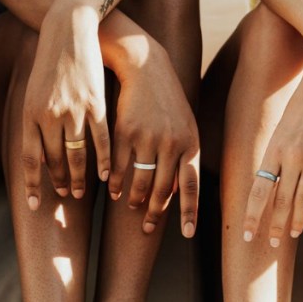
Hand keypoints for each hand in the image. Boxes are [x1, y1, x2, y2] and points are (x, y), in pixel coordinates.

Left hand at [21, 9, 111, 207]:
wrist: (67, 30)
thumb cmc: (48, 63)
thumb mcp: (33, 93)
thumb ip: (34, 124)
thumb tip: (39, 155)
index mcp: (30, 114)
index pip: (30, 158)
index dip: (32, 183)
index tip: (34, 205)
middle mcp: (50, 116)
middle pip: (55, 160)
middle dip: (60, 182)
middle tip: (65, 197)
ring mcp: (74, 110)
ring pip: (78, 154)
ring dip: (80, 177)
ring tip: (81, 192)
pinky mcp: (95, 104)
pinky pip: (101, 140)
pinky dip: (104, 160)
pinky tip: (106, 174)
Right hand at [110, 46, 199, 237]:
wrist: (146, 67)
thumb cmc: (168, 101)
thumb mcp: (185, 127)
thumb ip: (184, 157)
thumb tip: (179, 192)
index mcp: (190, 144)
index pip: (192, 186)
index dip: (189, 212)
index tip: (187, 233)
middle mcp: (172, 144)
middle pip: (163, 190)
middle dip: (154, 213)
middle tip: (147, 228)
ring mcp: (148, 138)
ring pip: (140, 181)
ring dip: (133, 198)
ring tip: (128, 204)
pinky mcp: (125, 132)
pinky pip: (118, 167)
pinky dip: (113, 181)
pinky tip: (110, 188)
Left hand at [243, 54, 302, 246]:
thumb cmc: (299, 110)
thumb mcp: (280, 133)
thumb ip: (274, 161)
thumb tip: (266, 189)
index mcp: (274, 150)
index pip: (258, 190)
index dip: (252, 214)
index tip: (246, 234)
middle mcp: (292, 157)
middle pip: (280, 200)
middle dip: (274, 226)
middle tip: (269, 244)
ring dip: (296, 222)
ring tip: (289, 235)